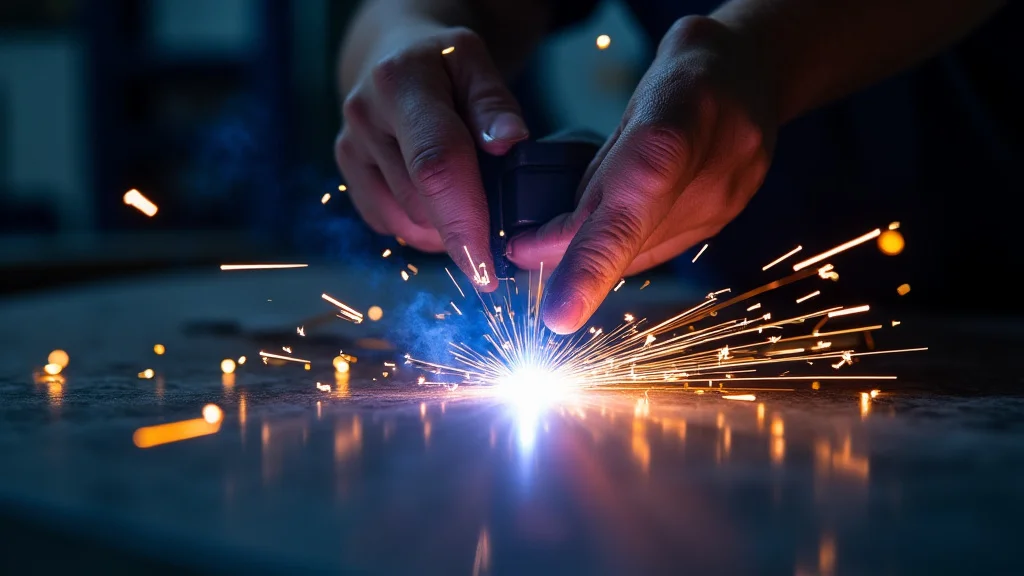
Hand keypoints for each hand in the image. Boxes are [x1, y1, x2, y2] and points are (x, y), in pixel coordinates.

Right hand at [335, 25, 528, 289]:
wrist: (393, 55)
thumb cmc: (444, 64)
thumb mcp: (477, 63)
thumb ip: (495, 104)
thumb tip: (510, 143)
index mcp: (401, 83)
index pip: (435, 165)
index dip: (463, 222)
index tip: (487, 268)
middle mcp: (365, 116)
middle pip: (421, 203)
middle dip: (465, 224)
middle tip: (498, 210)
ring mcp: (350, 148)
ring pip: (405, 223)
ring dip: (444, 228)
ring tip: (467, 193)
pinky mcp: (347, 175)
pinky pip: (391, 226)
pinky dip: (422, 226)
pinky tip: (437, 197)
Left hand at [507, 16, 776, 332]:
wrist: (757, 69)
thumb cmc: (686, 75)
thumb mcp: (634, 104)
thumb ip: (600, 175)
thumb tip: (553, 241)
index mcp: (682, 123)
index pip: (630, 207)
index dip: (590, 265)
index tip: (559, 315)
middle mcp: (714, 170)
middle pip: (631, 239)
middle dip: (573, 256)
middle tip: (523, 251)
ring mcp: (728, 201)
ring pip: (644, 252)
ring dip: (599, 253)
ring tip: (559, 232)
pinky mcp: (729, 218)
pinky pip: (664, 247)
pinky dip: (629, 243)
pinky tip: (610, 228)